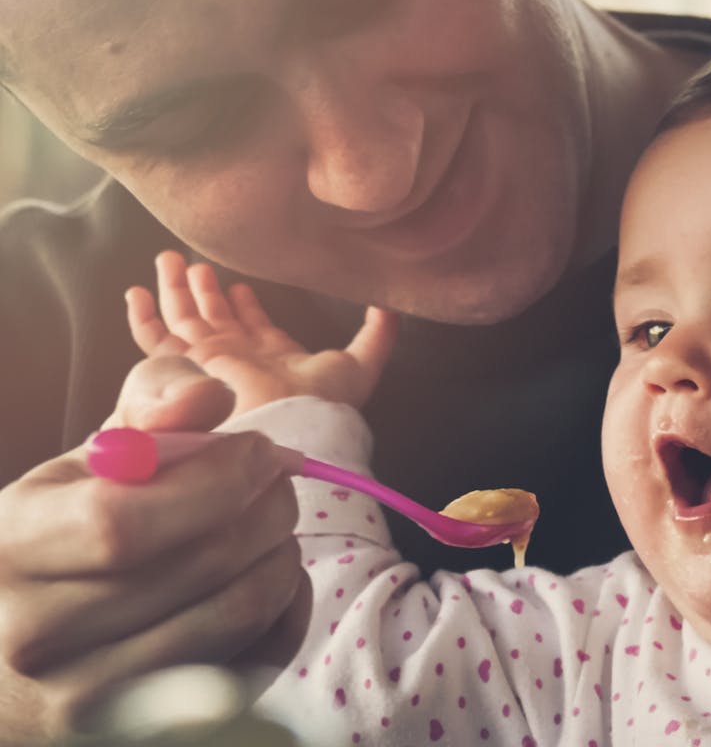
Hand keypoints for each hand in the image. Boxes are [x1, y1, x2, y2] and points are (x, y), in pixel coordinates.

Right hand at [0, 357, 305, 742]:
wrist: (12, 653)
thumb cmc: (65, 536)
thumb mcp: (87, 461)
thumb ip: (152, 407)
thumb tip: (209, 394)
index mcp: (9, 548)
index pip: (124, 523)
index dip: (215, 479)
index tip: (259, 451)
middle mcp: (34, 634)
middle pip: (197, 563)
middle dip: (267, 506)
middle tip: (279, 481)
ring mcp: (86, 698)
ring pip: (235, 613)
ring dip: (280, 553)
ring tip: (272, 527)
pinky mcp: (143, 732)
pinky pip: (255, 665)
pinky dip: (286, 610)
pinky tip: (272, 578)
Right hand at [126, 250, 397, 416]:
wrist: (291, 425)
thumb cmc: (327, 400)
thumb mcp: (362, 360)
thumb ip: (379, 333)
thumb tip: (393, 305)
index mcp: (275, 356)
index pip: (256, 326)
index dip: (247, 306)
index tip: (241, 286)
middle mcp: (239, 358)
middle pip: (215, 317)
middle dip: (204, 290)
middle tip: (194, 261)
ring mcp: (210, 362)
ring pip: (185, 319)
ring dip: (176, 289)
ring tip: (169, 259)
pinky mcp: (186, 365)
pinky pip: (156, 340)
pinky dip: (144, 317)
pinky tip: (136, 292)